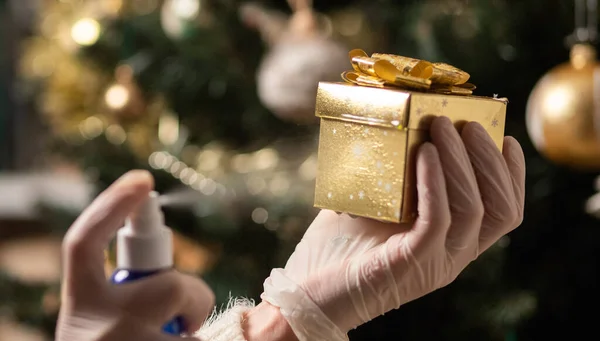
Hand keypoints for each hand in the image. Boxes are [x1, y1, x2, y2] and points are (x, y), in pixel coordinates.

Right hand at [56, 170, 214, 340]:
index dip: (111, 205)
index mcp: (79, 310)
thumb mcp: (92, 329)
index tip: (141, 179)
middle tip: (189, 319)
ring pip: (193, 316)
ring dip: (195, 326)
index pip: (82, 244)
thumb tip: (159, 273)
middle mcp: (99, 328)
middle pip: (169, 285)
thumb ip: (112, 299)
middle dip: (192, 295)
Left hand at [261, 117, 525, 340]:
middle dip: (488, 160)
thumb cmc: (339, 247)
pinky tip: (424, 153)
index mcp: (451, 242)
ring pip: (473, 209)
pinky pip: (437, 219)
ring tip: (442, 127)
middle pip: (498, 208)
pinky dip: (434, 182)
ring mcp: (435, 262)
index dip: (510, 174)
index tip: (504, 137)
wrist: (308, 290)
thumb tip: (399, 127)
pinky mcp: (412, 263)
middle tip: (468, 123)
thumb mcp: (375, 205)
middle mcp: (452, 255)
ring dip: (461, 161)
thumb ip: (396, 177)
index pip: (502, 211)